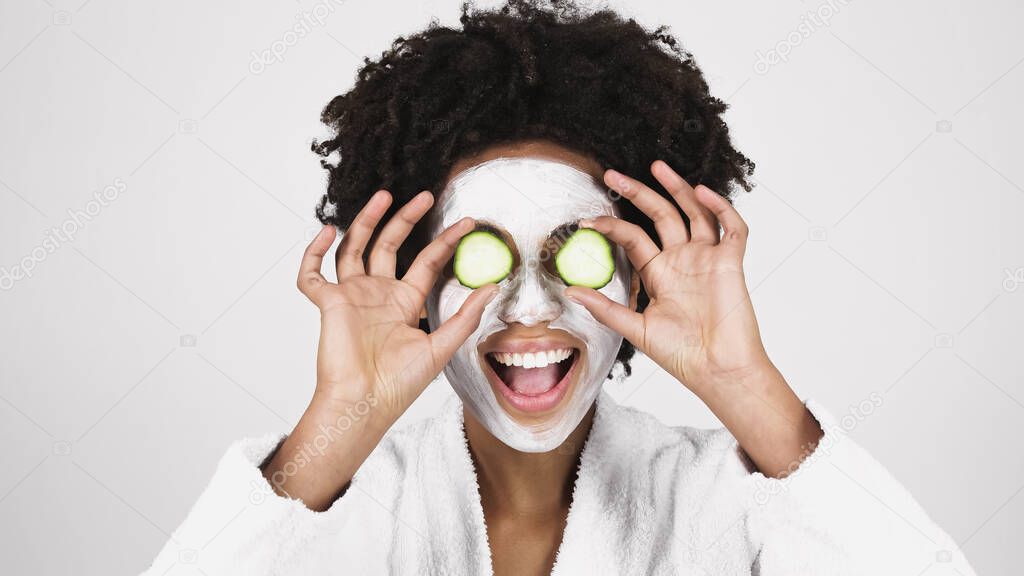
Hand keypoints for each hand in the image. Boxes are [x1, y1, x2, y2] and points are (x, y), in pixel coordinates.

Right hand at [299, 189, 497, 422]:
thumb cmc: (399, 385)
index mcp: (404, 303)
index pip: (427, 262)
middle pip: (389, 246)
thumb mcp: (441, 347)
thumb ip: (465, 316)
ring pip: (354, 249)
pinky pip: (311, 274)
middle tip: (425, 196)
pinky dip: (314, 252)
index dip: (446, 242)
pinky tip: (329, 231)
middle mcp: (377, 295)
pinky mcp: (328, 304)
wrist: (365, 404)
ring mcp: (351, 297)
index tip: (467, 223)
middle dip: (405, 219)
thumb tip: (493, 286)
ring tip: (383, 197)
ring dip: (366, 222)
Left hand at [564, 161, 767, 393]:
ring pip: (695, 213)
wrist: (716, 371)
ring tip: (658, 168)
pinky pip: (732, 228)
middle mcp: (682, 260)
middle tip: (612, 175)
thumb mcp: (636, 329)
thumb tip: (570, 291)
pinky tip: (703, 193)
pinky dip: (721, 208)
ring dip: (679, 189)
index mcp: (660, 274)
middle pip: (660, 216)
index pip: (633, 238)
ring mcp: (707, 259)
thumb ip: (606, 308)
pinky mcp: (731, 264)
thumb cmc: (682, 355)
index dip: (611, 226)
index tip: (587, 220)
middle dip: (639, 192)